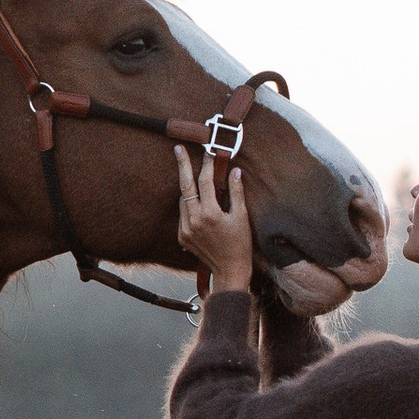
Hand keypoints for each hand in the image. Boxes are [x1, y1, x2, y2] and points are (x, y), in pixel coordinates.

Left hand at [173, 140, 253, 291]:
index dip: (207, 164)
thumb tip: (234, 171)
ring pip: (183, 199)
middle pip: (185, 185)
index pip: (205, 181)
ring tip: (192, 174)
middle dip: (182, 165)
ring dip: (188, 187)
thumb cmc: (240, 244)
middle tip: (177, 148)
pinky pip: (182, 213)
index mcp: (210, 213)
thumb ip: (236, 192)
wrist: (230, 270)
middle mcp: (194, 220)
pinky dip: (188, 204)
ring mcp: (185, 228)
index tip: (209, 151)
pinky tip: (196, 202)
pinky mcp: (182, 236)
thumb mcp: (241, 216)